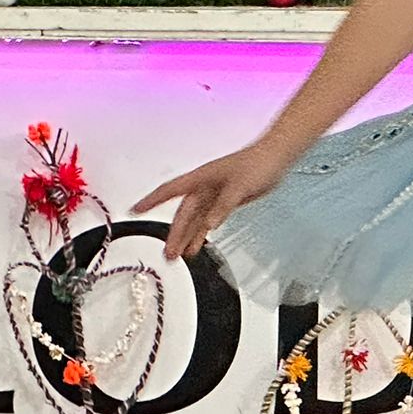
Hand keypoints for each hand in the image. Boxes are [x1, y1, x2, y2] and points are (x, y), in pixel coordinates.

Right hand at [133, 139, 296, 259]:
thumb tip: (208, 225)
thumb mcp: (239, 186)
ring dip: (187, 236)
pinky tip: (197, 246)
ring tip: (178, 256)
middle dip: (175, 233)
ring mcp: (214, 194)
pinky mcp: (226, 201)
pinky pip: (208, 220)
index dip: (151, 201)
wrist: (278, 157)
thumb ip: (223, 207)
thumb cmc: (258, 163)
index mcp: (201, 178)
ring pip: (195, 219)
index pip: (170, 190)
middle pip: (183, 213)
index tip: (134, 210)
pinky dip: (202, 233)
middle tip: (167, 253)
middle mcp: (204, 187)